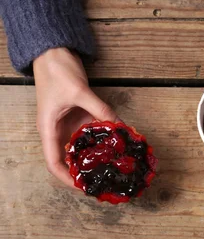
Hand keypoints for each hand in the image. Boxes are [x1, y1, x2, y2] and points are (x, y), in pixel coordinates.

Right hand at [33, 48, 117, 186]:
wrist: (53, 51)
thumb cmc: (57, 71)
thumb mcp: (80, 91)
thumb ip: (100, 109)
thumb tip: (120, 127)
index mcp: (49, 129)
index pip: (53, 162)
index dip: (66, 178)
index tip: (82, 187)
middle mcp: (57, 131)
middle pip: (67, 160)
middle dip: (82, 172)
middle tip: (102, 181)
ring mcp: (67, 125)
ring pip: (79, 149)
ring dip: (93, 158)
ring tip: (111, 168)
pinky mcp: (77, 117)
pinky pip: (88, 135)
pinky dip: (100, 141)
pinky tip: (114, 146)